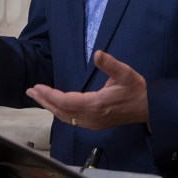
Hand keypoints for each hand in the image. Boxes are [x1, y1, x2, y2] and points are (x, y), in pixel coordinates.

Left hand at [26, 50, 148, 129]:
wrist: (147, 107)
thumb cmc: (136, 89)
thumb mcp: (125, 73)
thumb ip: (111, 64)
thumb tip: (97, 53)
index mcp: (96, 104)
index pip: (66, 101)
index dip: (50, 95)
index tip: (38, 86)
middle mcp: (91, 117)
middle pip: (61, 111)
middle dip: (44, 100)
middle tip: (30, 90)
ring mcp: (91, 123)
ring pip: (65, 117)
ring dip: (50, 106)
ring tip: (38, 96)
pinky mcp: (93, 124)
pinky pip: (71, 120)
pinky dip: (59, 111)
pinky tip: (55, 105)